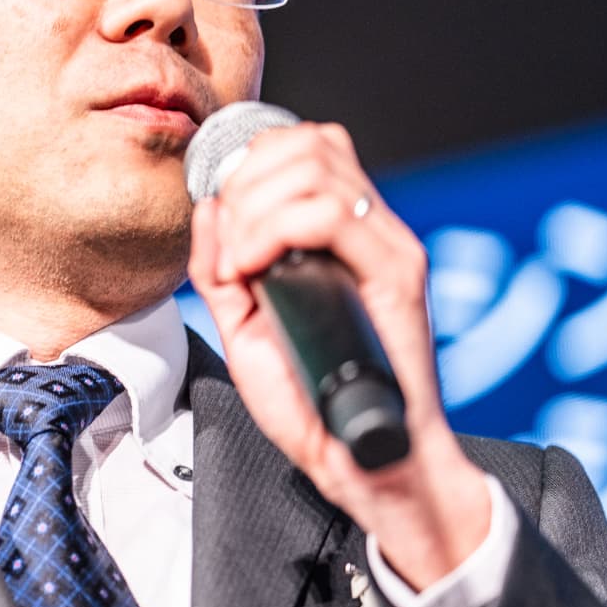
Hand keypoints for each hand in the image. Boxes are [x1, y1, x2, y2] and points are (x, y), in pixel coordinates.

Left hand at [185, 121, 489, 588]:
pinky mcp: (398, 275)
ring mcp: (389, 248)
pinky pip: (331, 214)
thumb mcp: (245, 325)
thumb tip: (208, 208)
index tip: (221, 217)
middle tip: (228, 247)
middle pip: (308, 143)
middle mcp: (373, 230)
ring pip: (315, 169)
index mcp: (343, 234)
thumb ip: (222, 268)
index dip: (250, 161)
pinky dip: (272, 231)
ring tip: (239, 265)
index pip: (305, 145)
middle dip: (245, 183)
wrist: (367, 462)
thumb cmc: (313, 401)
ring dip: (254, 209)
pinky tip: (252, 271)